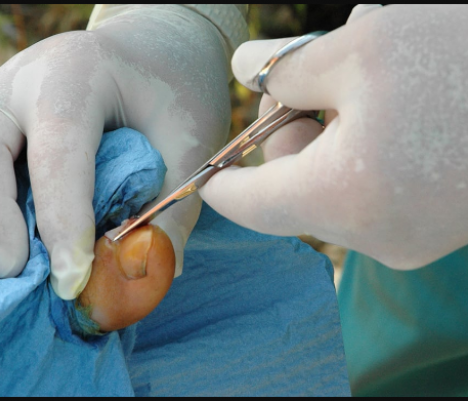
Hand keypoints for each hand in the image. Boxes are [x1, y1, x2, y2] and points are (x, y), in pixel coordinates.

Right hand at [0, 5, 231, 298]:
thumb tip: (145, 276)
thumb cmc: (172, 94)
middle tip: (17, 272)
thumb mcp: (190, 145)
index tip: (72, 281)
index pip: (58, 150)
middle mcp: (23, 76)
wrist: (148, 52)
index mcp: (80, 75)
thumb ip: (172, 210)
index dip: (60, 219)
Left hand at [200, 4, 467, 269]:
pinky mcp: (438, 225)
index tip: (202, 164)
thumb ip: (286, 67)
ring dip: (333, 122)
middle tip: (308, 70)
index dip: (218, 177)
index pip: (246, 203)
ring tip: (364, 65)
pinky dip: (367, 141)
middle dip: (290, 125)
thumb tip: (244, 71)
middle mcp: (374, 236)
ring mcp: (410, 237)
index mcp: (341, 199)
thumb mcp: (362, 47)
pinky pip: (373, 186)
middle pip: (292, 186)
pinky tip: (394, 94)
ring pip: (334, 180)